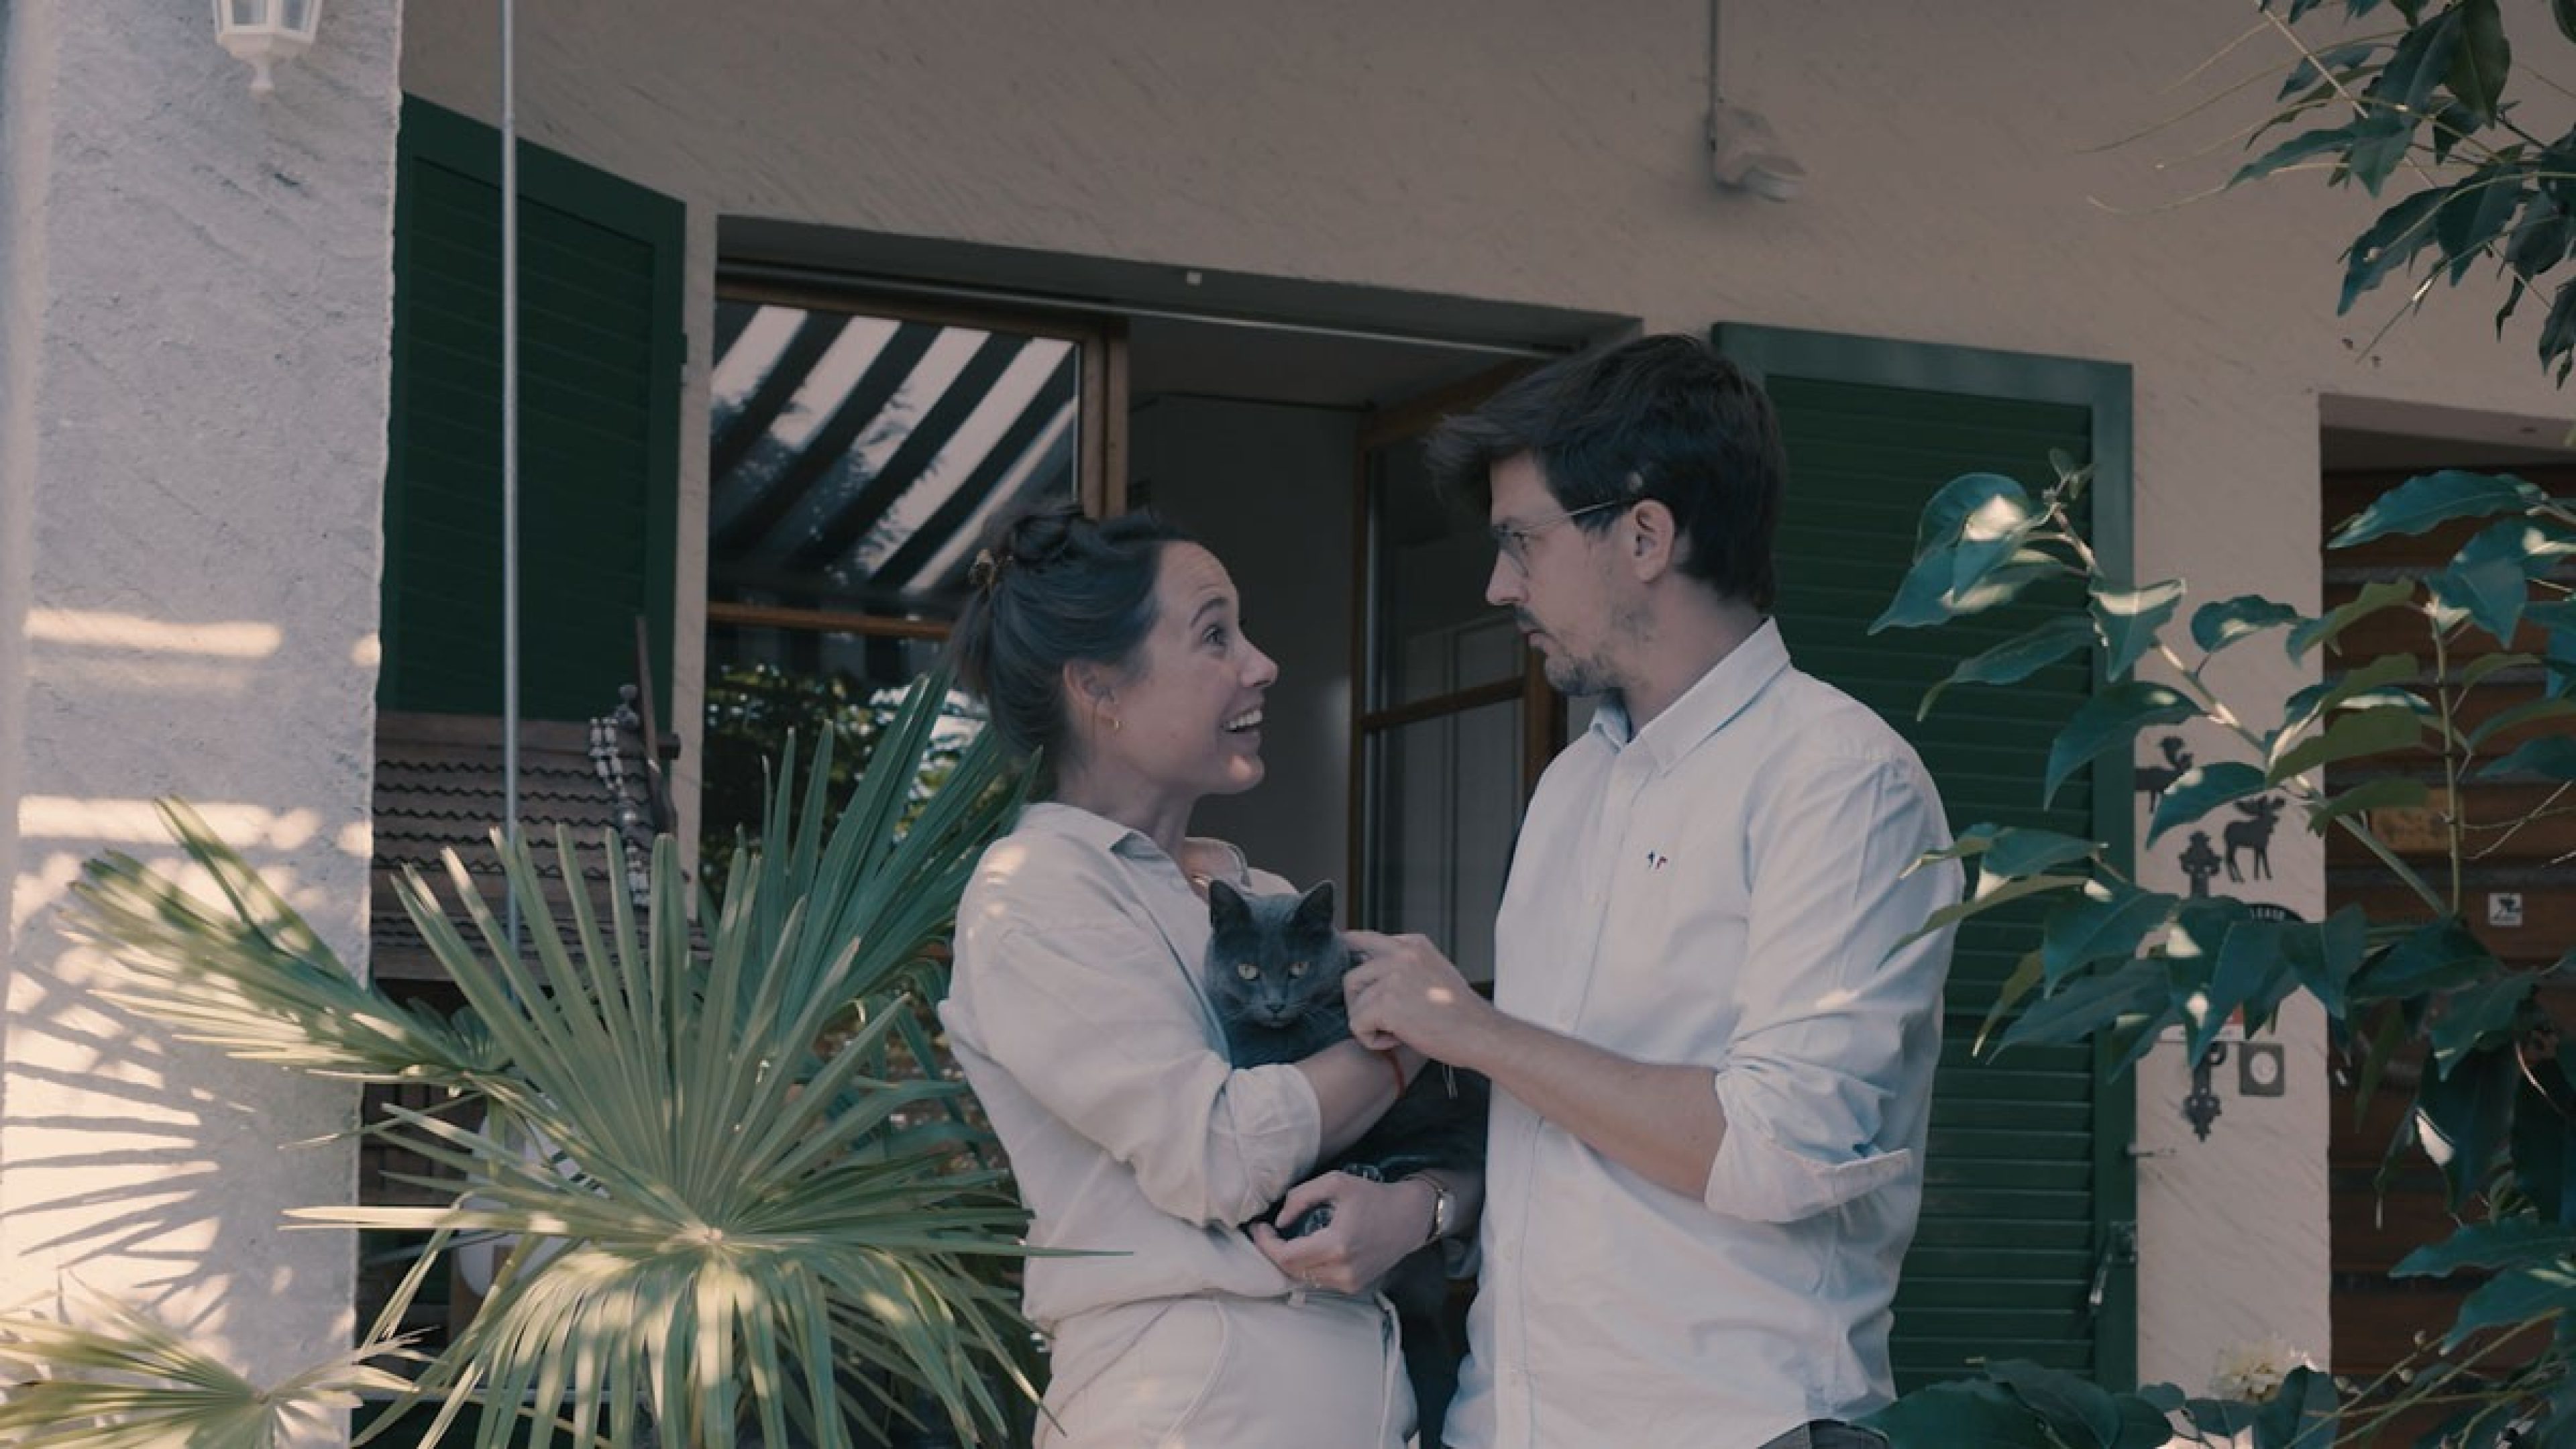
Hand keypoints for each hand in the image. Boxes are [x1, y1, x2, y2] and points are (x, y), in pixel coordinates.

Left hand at [1249, 1171, 1434, 1294]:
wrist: (1410, 1218)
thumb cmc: (1373, 1196)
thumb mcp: (1336, 1183)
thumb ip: (1301, 1197)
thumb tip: (1280, 1220)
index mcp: (1337, 1245)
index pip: (1285, 1256)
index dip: (1265, 1243)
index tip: (1260, 1226)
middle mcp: (1343, 1270)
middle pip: (1289, 1270)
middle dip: (1272, 1251)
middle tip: (1267, 1231)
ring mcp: (1349, 1283)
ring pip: (1302, 1278)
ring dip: (1288, 1260)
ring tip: (1283, 1239)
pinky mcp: (1353, 1287)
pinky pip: (1317, 1280)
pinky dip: (1306, 1266)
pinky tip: (1305, 1248)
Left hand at [1342, 930, 1493, 1065]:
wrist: (1481, 1034)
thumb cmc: (1461, 1013)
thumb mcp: (1435, 972)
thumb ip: (1405, 965)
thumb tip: (1369, 965)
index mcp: (1413, 944)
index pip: (1364, 940)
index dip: (1351, 954)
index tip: (1343, 958)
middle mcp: (1400, 954)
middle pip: (1352, 977)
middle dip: (1360, 1003)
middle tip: (1386, 1020)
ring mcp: (1393, 977)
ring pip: (1354, 1004)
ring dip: (1370, 1024)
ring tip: (1399, 1031)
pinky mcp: (1386, 1003)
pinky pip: (1356, 1025)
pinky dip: (1371, 1040)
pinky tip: (1396, 1040)